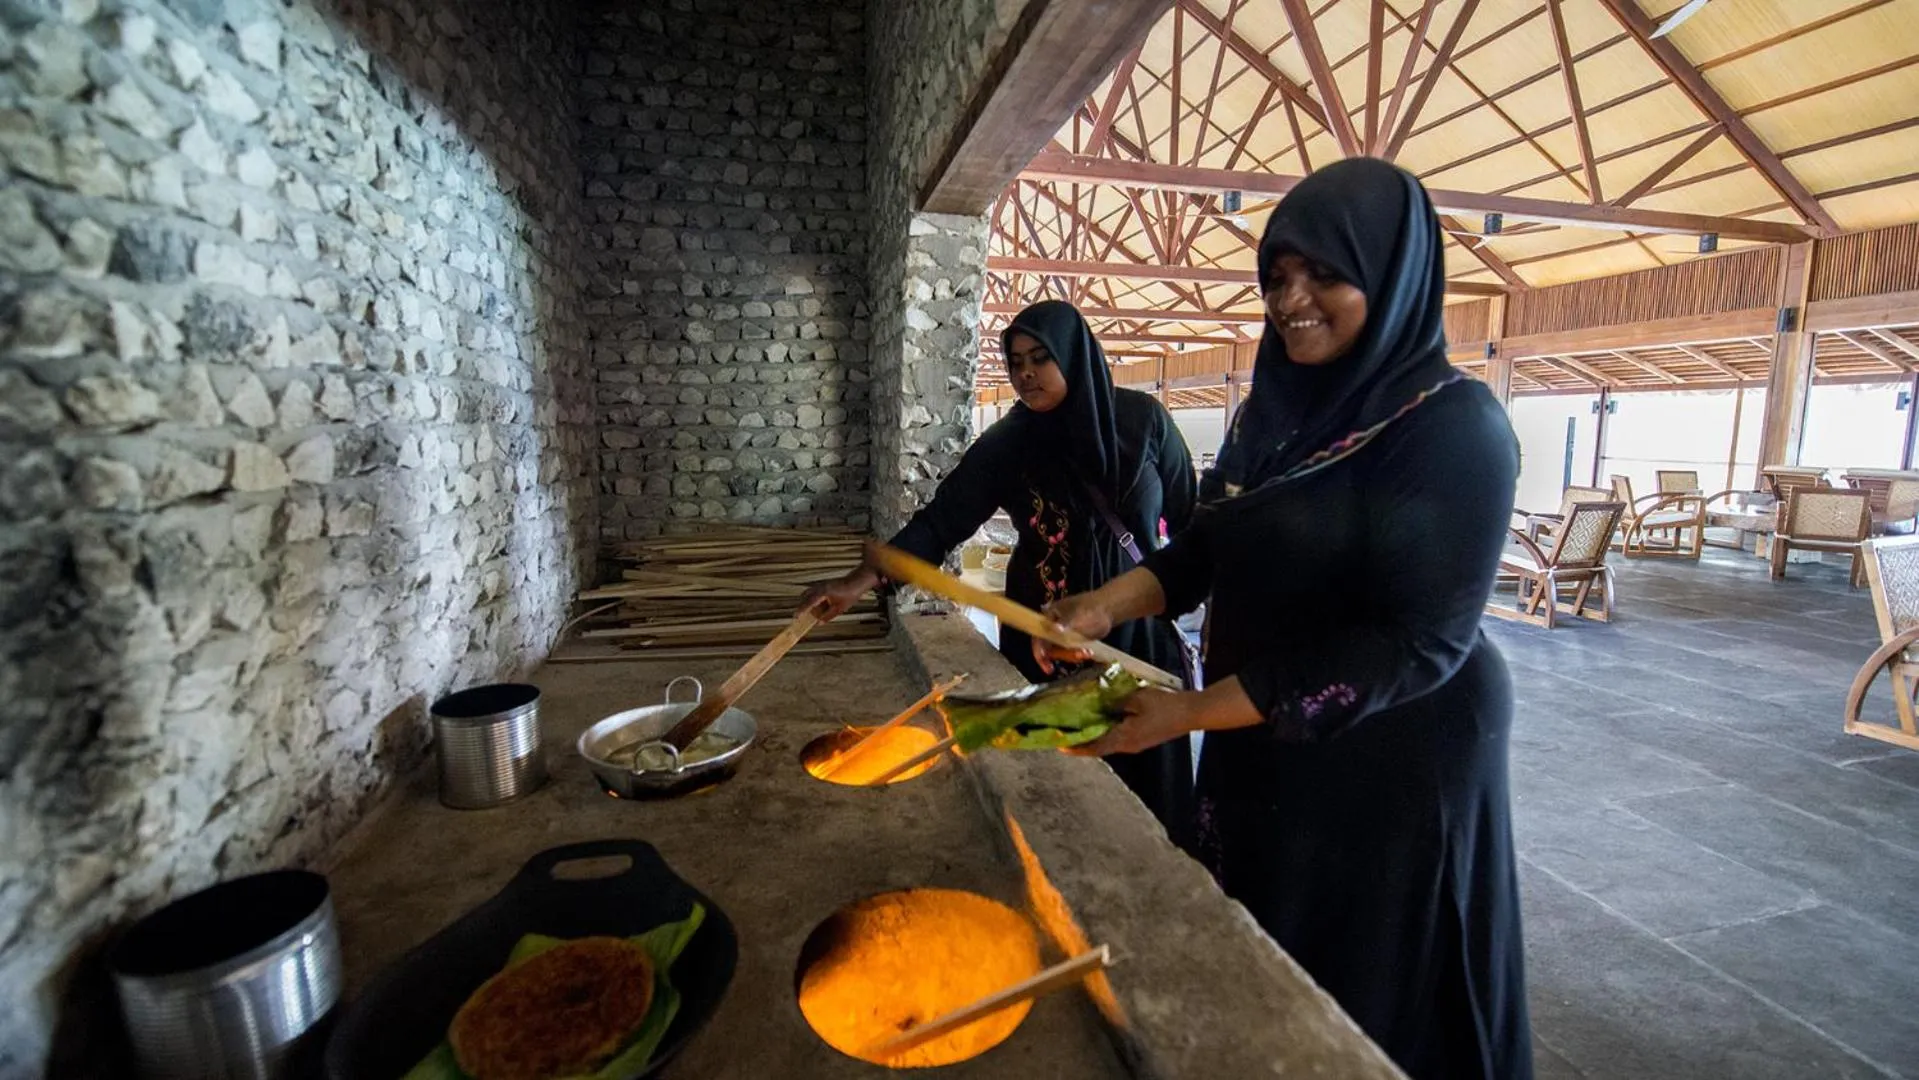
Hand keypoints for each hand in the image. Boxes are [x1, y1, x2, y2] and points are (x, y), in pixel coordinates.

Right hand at [799, 567, 878, 621]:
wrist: (858, 581)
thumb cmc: (850, 594)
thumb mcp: (839, 609)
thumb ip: (828, 616)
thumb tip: (818, 623)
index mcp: (822, 593)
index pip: (808, 603)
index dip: (801, 610)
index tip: (796, 617)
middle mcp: (820, 587)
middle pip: (805, 596)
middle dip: (802, 605)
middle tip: (801, 615)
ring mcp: (822, 584)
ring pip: (809, 593)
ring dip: (808, 601)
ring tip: (810, 612)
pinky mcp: (825, 584)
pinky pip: (815, 591)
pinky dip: (813, 598)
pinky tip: (819, 606)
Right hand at [1032, 593, 1115, 673]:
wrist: (1108, 610)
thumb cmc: (1092, 609)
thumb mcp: (1079, 616)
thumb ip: (1066, 623)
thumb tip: (1055, 629)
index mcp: (1049, 616)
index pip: (1038, 636)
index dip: (1039, 651)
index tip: (1047, 665)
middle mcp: (1051, 625)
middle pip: (1047, 647)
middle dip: (1061, 655)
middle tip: (1077, 658)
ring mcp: (1060, 633)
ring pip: (1059, 651)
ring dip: (1071, 655)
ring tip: (1087, 653)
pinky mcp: (1069, 640)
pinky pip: (1067, 651)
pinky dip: (1076, 654)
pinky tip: (1088, 652)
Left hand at [1069, 688, 1196, 755]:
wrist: (1190, 713)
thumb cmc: (1164, 706)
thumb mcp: (1136, 698)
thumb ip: (1115, 702)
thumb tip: (1101, 705)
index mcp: (1124, 739)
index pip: (1094, 748)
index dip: (1076, 748)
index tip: (1060, 747)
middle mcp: (1127, 746)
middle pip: (1099, 747)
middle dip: (1082, 743)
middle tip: (1065, 734)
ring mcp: (1136, 744)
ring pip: (1109, 742)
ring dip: (1094, 737)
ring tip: (1079, 727)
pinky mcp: (1142, 739)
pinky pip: (1119, 737)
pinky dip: (1107, 731)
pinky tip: (1102, 720)